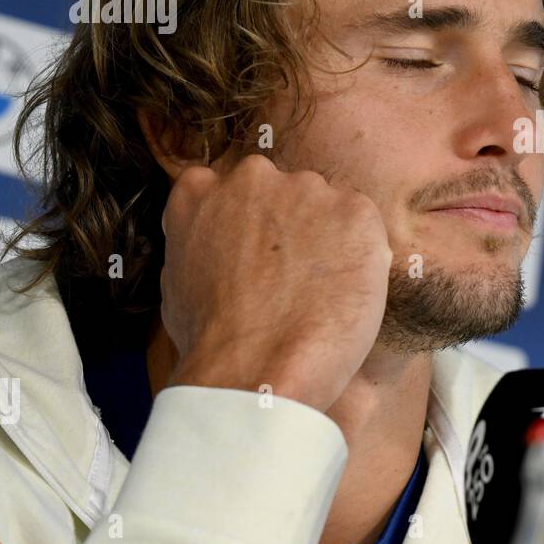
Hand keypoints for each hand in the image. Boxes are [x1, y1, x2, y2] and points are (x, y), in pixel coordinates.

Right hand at [160, 154, 392, 412]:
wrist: (254, 367)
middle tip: (293, 279)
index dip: (254, 226)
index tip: (261, 256)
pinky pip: (365, 227)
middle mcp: (253, 176)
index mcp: (201, 189)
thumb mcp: (178, 280)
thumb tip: (222, 247)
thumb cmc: (210, 340)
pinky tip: (344, 293)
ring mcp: (306, 189)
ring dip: (330, 240)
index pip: (234, 189)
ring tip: (319, 294)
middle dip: (294, 227)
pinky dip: (363, 256)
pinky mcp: (355, 210)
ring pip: (327, 208)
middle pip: (286, 193)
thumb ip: (203, 243)